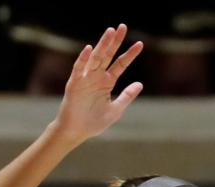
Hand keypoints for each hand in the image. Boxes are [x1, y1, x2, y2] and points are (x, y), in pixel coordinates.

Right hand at [52, 25, 143, 145]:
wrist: (75, 132)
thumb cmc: (93, 123)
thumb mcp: (115, 110)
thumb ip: (126, 97)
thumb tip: (140, 84)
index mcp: (107, 82)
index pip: (120, 64)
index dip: (130, 55)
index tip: (140, 44)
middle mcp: (97, 77)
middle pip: (108, 55)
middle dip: (115, 41)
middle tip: (122, 27)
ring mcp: (85, 78)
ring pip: (95, 58)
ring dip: (102, 44)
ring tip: (110, 31)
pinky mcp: (74, 83)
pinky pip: (79, 68)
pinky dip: (83, 59)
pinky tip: (89, 49)